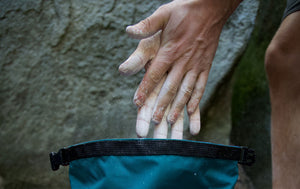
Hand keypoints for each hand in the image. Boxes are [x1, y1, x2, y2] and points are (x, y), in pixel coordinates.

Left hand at [120, 0, 240, 137]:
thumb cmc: (185, 10)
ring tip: (171, 121)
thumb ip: (147, 25)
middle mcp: (183, 61)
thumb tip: (129, 31)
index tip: (137, 103)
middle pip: (170, 88)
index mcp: (170, 50)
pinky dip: (196, 99)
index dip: (145, 89)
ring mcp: (196, 65)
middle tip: (155, 121)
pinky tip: (191, 110)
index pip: (155, 74)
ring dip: (178, 107)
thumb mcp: (163, 13)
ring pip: (186, 90)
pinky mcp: (206, 66)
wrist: (213, 8)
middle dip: (161, 105)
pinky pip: (201, 86)